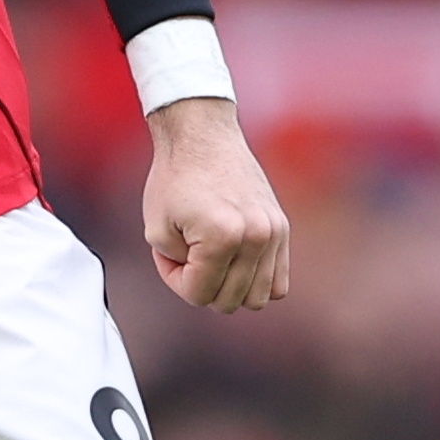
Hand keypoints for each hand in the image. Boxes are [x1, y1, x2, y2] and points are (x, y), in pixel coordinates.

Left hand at [142, 97, 289, 313]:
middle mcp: (256, 238)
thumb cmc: (174, 179)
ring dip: (230, 287)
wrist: (202, 137)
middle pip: (230, 302)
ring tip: (210, 257)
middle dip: (201, 285)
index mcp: (222, 237)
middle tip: (186, 254)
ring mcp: (274, 233)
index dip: (175, 280)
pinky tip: (232, 259)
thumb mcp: (156, 230)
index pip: (199, 294)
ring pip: (259, 297)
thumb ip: (179, 269)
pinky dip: (256, 280)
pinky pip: (279, 281)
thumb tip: (209, 287)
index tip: (168, 252)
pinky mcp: (283, 228)